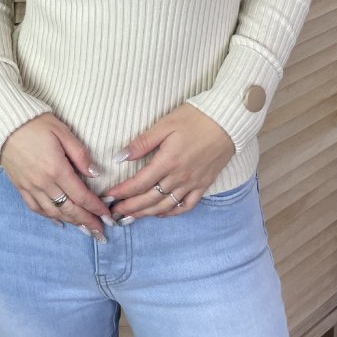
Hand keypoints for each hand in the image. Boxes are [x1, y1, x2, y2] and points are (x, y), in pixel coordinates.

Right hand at [0, 113, 114, 238]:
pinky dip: (49, 217)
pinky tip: (59, 220)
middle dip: (87, 221)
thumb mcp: (63, 132)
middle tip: (100, 232)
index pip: (81, 195)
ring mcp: (30, 187)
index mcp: (57, 169)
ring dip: (71, 222)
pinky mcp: (20, 187)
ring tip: (84, 229)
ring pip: (54, 212)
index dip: (95, 207)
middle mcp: (44, 183)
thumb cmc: (36, 124)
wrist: (5, 125)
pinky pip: (36, 208)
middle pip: (69, 209)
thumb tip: (95, 173)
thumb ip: (80, 154)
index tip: (107, 215)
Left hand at [101, 104, 235, 219]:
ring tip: (131, 218)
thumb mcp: (165, 124)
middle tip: (114, 213)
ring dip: (146, 213)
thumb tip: (120, 157)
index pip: (139, 183)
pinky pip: (186, 205)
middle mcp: (179, 177)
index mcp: (168, 161)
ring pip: (165, 206)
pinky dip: (171, 213)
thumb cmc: (196, 118)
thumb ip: (142, 142)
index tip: (108, 196)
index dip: (122, 192)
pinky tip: (160, 213)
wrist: (228, 122)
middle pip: (149, 199)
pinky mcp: (204, 185)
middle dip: (129, 208)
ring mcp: (193, 183)